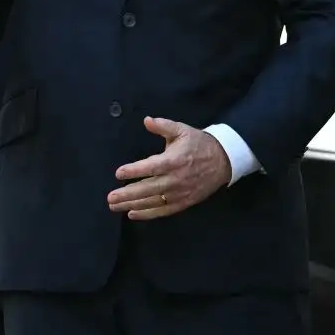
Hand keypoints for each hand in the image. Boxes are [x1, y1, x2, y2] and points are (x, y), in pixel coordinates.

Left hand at [107, 118, 231, 219]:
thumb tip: (146, 120)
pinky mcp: (184, 202)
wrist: (224, 160)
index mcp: (174, 160)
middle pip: (147, 189)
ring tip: (115, 206)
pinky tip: (132, 214)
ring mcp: (179, 193)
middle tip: (110, 197)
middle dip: (127, 194)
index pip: (150, 167)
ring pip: (152, 201)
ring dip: (132, 205)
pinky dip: (147, 214)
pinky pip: (163, 210)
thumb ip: (163, 126)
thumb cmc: (200, 144)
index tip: (118, 173)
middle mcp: (175, 179)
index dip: (134, 171)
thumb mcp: (183, 130)